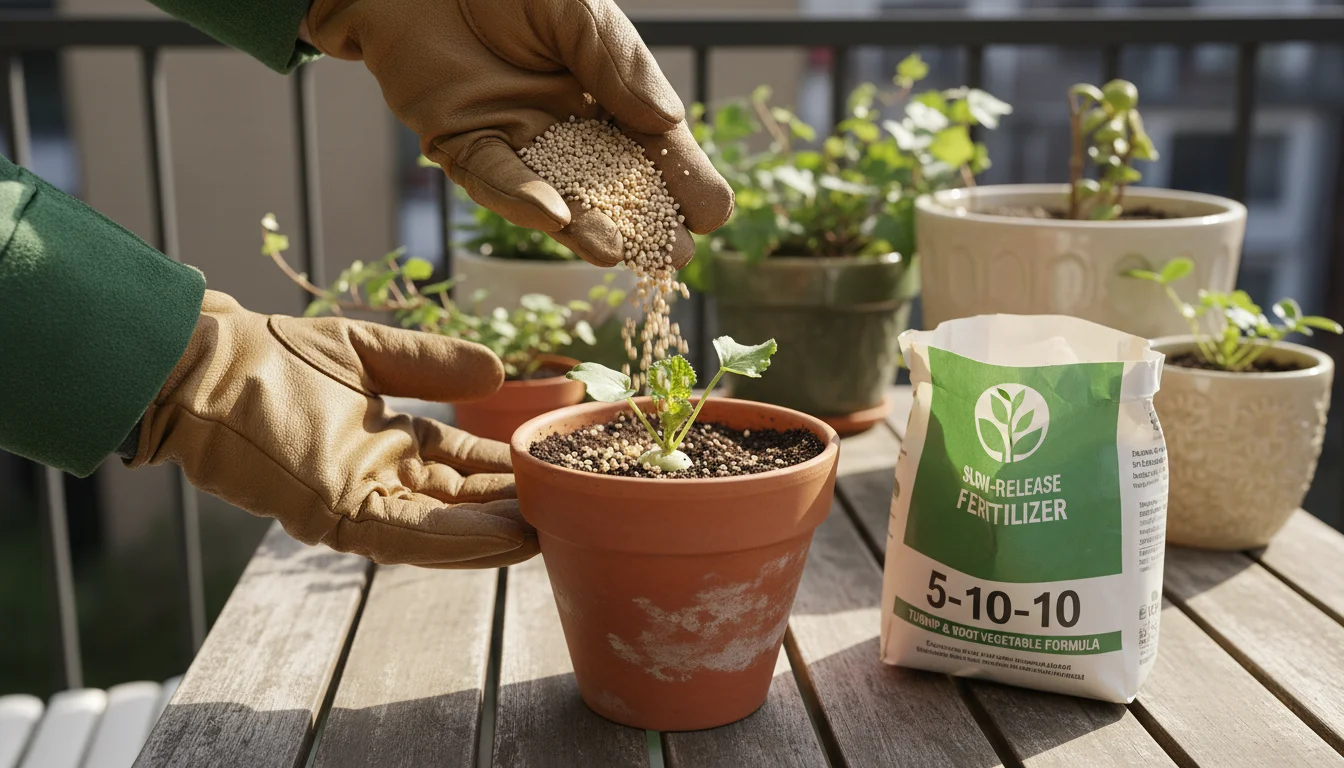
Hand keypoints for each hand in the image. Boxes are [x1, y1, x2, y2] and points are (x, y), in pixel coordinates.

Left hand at [127, 290, 538, 567]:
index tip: (556, 465)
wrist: (202, 366)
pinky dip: (458, 541)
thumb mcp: (367, 349)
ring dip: (496, 535)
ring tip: (552, 535)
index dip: (506, 467)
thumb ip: (430, 362)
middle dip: (512, 507)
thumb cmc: (269, 355)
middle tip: (573, 508)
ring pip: (441, 528)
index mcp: (387, 442)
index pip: (462, 463)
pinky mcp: (334, 516)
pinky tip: (507, 538)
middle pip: (459, 502)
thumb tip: (500, 373)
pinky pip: (406, 536)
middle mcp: (377, 478)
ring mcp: (357, 501)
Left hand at [306, 0, 732, 268]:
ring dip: (583, 226)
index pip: (654, 143)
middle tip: (675, 257)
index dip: (682, 178)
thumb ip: (617, 62)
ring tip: (615, 254)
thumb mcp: (577, 10)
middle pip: (611, 183)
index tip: (711, 214)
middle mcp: (564, 123)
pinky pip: (492, 177)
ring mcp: (514, 138)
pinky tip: (553, 216)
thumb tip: (668, 121)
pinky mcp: (460, 142)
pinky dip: (521, 197)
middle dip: (642, 221)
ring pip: (555, 193)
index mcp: (605, 90)